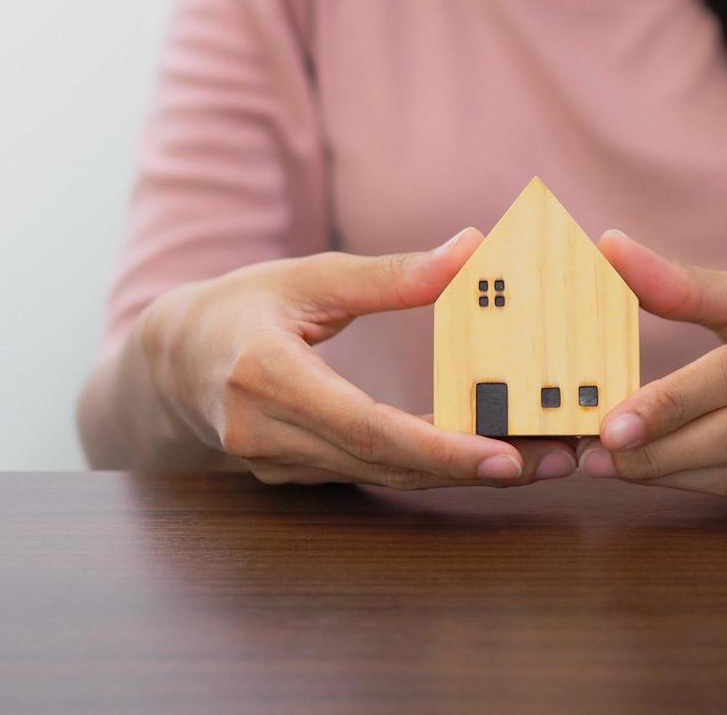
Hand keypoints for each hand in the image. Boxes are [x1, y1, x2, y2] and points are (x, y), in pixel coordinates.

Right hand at [137, 228, 578, 487]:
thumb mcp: (308, 275)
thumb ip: (389, 275)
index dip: (437, 448)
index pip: (364, 427)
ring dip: (462, 473)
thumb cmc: (239, 305)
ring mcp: (277, 463)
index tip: (505, 456)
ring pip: (384, 476)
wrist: (170, 361)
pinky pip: (372, 474)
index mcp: (266, 378)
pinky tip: (487, 455)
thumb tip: (470, 249)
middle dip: (473, 467)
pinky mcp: (293, 474)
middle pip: (385, 463)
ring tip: (542, 459)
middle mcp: (267, 434)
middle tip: (556, 458)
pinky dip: (430, 467)